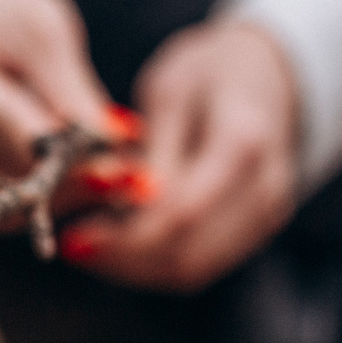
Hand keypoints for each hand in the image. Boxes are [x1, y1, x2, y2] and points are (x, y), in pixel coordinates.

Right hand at [0, 0, 114, 209]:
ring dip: (47, 198)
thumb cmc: (3, 10)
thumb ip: (72, 96)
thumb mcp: (45, 34)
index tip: (118, 169)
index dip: (60, 150)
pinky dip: (23, 203)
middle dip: (61, 178)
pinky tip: (64, 184)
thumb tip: (111, 159)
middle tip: (124, 181)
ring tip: (102, 183)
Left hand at [60, 19, 299, 292]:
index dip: (124, 238)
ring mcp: (267, 214)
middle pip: (188, 254)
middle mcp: (265, 188)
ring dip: (136, 268)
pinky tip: (121, 244)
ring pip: (193, 269)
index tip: (73, 237)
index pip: (181, 214)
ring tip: (91, 245)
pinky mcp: (256, 230)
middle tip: (74, 246)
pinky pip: (202, 264)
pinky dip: (157, 263)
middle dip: (124, 260)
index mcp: (243, 142)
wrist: (268, 74)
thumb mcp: (169, 93)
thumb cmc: (210, 73)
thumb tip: (120, 203)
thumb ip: (151, 152)